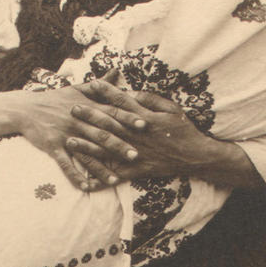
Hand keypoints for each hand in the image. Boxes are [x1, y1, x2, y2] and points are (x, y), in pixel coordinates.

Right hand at [14, 72, 147, 190]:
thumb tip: (118, 71)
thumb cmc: (56, 99)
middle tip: (136, 155)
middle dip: (119, 145)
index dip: (127, 118)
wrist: (26, 108)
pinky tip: (87, 187)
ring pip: (86, 152)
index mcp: (86, 106)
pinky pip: (65, 164)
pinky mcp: (53, 147)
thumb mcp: (77, 88)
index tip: (144, 124)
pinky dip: (75, 176)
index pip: (110, 111)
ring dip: (101, 167)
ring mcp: (65, 135)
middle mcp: (77, 120)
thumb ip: (100, 83)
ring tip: (116, 179)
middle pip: (101, 133)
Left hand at [66, 88, 211, 183]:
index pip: (122, 102)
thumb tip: (131, 92)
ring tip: (70, 142)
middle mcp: (137, 135)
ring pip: (108, 149)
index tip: (91, 84)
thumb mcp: (171, 108)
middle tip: (72, 109)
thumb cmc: (183, 129)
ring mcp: (136, 153)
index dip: (107, 92)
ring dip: (88, 146)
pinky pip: (117, 176)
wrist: (195, 156)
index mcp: (145, 118)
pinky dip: (102, 179)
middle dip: (90, 116)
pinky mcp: (137, 169)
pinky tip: (87, 182)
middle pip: (110, 124)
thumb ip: (150, 99)